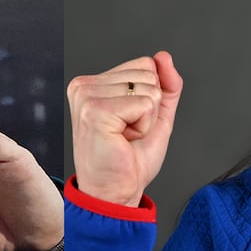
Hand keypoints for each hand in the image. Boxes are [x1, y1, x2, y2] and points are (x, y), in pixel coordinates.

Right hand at [67, 50, 181, 205]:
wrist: (116, 192)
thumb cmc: (128, 161)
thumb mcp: (156, 115)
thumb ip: (165, 85)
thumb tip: (164, 57)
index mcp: (93, 83)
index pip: (144, 64)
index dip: (149, 98)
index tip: (129, 122)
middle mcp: (85, 86)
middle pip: (148, 73)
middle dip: (149, 108)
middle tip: (127, 132)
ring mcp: (87, 97)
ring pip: (148, 89)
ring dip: (146, 119)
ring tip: (124, 137)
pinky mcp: (95, 111)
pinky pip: (144, 104)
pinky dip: (143, 126)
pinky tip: (123, 139)